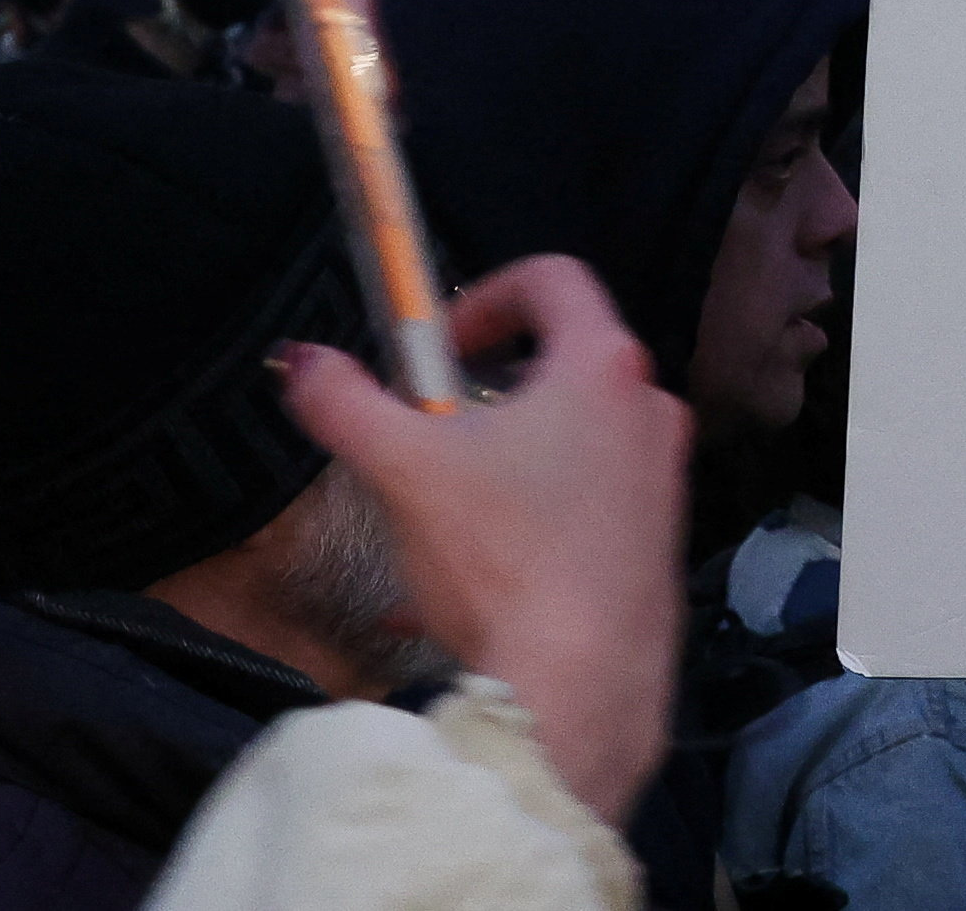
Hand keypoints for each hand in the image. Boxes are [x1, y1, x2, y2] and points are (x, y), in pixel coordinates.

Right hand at [280, 257, 690, 826]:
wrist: (578, 686)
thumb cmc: (502, 560)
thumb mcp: (404, 470)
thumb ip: (345, 404)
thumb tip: (302, 361)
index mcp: (603, 367)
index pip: (553, 278)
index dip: (484, 295)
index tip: (435, 347)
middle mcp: (649, 411)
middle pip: (561, 363)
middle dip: (484, 391)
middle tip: (429, 432)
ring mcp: (663, 480)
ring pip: (569, 444)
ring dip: (498, 466)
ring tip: (436, 519)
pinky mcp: (657, 544)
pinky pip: (582, 511)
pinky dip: (522, 527)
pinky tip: (458, 594)